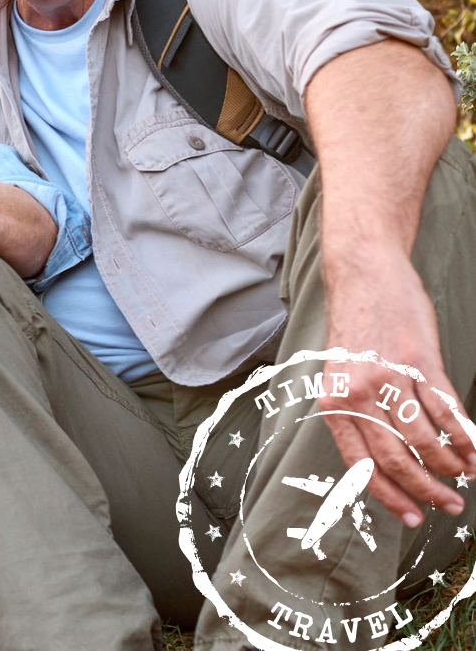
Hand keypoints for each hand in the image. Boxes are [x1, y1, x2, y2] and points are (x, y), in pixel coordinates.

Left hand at [321, 250, 475, 525]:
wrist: (364, 276)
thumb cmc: (355, 328)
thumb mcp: (341, 373)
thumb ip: (358, 413)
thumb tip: (383, 463)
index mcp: (332, 402)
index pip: (361, 463)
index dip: (390, 496)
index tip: (412, 518)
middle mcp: (358, 393)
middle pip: (397, 458)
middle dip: (426, 489)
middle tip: (449, 506)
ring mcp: (390, 377)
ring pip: (426, 438)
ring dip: (450, 465)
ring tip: (465, 478)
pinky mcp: (421, 362)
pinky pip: (447, 411)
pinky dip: (466, 437)